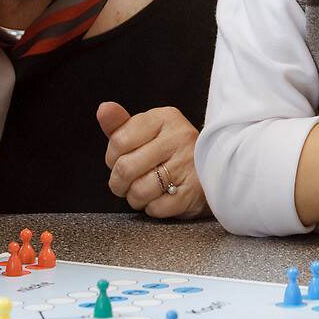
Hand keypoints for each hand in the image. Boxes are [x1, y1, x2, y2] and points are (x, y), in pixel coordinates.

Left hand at [99, 101, 207, 219]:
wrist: (214, 171)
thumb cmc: (172, 152)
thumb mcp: (147, 132)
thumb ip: (121, 124)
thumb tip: (104, 110)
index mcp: (165, 119)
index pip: (118, 140)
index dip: (112, 157)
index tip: (120, 159)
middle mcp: (179, 138)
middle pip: (125, 167)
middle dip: (119, 182)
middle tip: (128, 181)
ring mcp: (189, 165)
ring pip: (139, 191)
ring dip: (136, 197)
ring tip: (146, 189)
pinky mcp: (194, 192)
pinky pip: (156, 208)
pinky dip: (153, 208)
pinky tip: (162, 197)